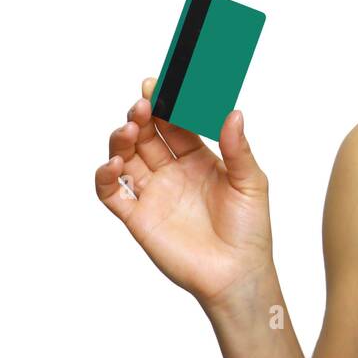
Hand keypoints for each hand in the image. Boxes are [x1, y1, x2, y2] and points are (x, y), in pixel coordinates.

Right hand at [94, 77, 273, 311]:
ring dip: (122, 138)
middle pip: (147, 134)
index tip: (159, 84)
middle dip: (142, 115)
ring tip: (131, 128)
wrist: (237, 274)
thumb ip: (238, 149)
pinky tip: (115, 164)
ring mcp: (153, 192)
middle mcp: (172, 171)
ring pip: (126, 156)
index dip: (166, 103)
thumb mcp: (251, 182)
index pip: (176, 123)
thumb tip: (234, 112)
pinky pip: (112, 193)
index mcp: (198, 158)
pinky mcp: (137, 217)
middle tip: (143, 103)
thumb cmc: (250, 229)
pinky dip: (106, 176)